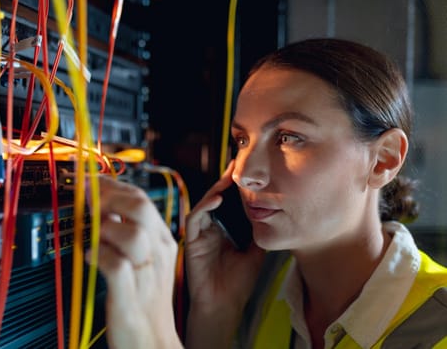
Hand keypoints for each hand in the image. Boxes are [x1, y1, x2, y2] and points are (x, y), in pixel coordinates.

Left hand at [87, 176, 182, 348]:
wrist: (153, 342)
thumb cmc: (143, 300)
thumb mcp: (143, 260)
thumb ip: (126, 233)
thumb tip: (102, 208)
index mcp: (162, 240)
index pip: (140, 198)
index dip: (111, 186)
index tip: (89, 181)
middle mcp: (158, 253)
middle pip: (140, 207)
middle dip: (107, 197)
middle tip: (85, 200)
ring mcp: (146, 274)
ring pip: (132, 233)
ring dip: (103, 228)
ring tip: (88, 234)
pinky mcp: (130, 296)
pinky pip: (117, 265)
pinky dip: (99, 255)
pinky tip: (89, 255)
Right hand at [185, 161, 265, 313]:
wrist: (224, 305)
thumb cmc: (238, 282)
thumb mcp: (255, 252)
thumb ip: (259, 232)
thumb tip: (275, 213)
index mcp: (224, 229)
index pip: (229, 202)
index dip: (237, 187)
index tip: (250, 171)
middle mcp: (211, 228)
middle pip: (217, 198)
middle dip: (226, 181)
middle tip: (238, 164)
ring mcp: (201, 233)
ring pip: (206, 203)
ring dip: (216, 189)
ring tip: (229, 177)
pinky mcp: (192, 240)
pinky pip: (195, 218)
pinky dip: (205, 206)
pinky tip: (217, 198)